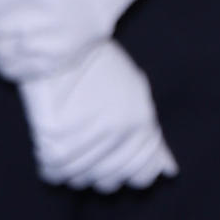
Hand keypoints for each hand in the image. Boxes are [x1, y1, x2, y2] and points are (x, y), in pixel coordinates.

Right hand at [17, 36, 175, 190]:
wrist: (60, 38)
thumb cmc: (97, 62)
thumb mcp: (135, 92)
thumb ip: (151, 136)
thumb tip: (168, 170)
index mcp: (140, 123)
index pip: (142, 175)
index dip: (127, 174)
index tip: (113, 165)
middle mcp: (117, 134)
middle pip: (109, 181)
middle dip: (98, 174)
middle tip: (86, 157)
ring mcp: (86, 137)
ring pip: (80, 179)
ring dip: (73, 170)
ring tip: (67, 150)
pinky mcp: (54, 136)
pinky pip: (54, 171)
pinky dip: (51, 168)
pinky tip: (51, 152)